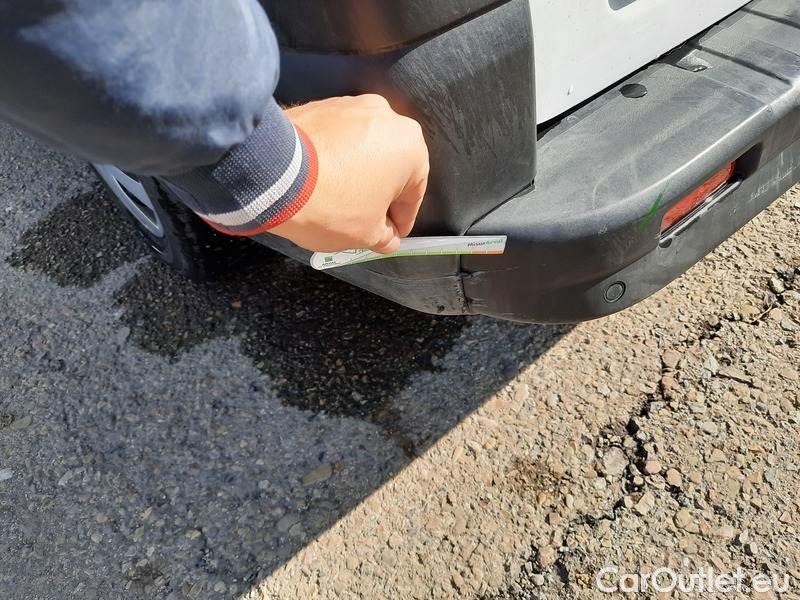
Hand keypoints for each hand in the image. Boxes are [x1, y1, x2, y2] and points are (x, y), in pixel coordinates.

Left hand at [272, 95, 428, 252]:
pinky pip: (337, 138)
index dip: (401, 221)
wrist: (273, 175)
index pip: (413, 193)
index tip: (390, 235)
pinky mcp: (322, 105)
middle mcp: (387, 117)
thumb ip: (385, 237)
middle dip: (378, 194)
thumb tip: (387, 236)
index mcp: (410, 147)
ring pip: (364, 150)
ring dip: (356, 174)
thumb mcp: (365, 235)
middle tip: (363, 219)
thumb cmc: (328, 203)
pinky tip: (321, 181)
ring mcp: (352, 106)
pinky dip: (334, 158)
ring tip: (337, 200)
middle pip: (390, 166)